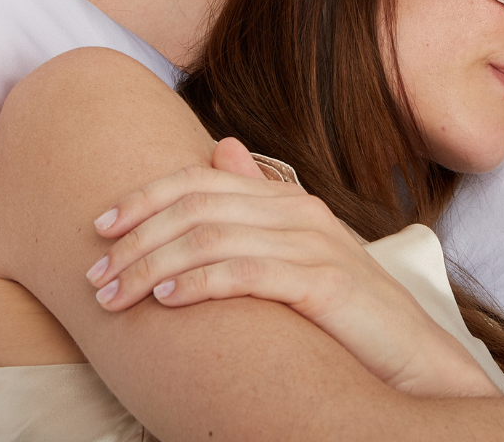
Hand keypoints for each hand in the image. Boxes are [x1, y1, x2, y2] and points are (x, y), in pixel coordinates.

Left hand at [85, 138, 498, 398]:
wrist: (408, 357)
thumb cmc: (343, 314)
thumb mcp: (297, 254)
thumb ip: (258, 202)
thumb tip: (223, 146)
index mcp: (288, 200)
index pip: (202, 179)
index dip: (146, 197)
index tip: (99, 227)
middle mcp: (299, 211)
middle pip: (198, 206)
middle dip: (137, 238)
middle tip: (95, 276)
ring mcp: (314, 243)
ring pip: (212, 237)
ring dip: (152, 265)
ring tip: (114, 296)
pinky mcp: (324, 281)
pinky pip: (248, 272)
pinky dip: (200, 281)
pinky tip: (167, 300)